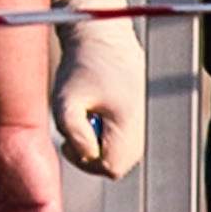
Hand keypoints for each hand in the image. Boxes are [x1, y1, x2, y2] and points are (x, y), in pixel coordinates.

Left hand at [51, 0, 145, 178]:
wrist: (105, 42)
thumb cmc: (82, 68)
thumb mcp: (66, 100)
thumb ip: (73, 132)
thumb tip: (88, 156)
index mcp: (129, 124)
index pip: (110, 169)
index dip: (85, 163)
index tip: (68, 142)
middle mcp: (144, 129)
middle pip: (116, 166)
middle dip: (91, 156)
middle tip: (75, 128)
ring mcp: (144, 126)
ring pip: (120, 156)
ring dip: (97, 146)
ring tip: (86, 118)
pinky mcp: (140, 122)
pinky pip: (122, 144)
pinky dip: (105, 137)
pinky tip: (95, 115)